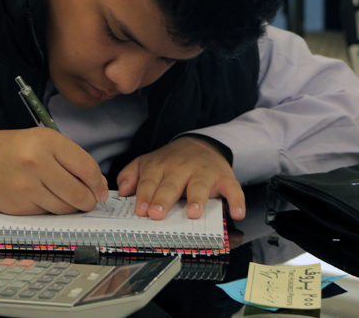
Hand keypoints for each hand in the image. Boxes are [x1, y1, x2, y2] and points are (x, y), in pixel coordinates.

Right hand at [0, 127, 108, 214]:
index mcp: (47, 142)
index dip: (99, 183)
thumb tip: (99, 186)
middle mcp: (36, 163)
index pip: (87, 168)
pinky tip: (47, 200)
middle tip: (89, 201)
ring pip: (64, 208)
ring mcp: (26, 186)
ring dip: (72, 208)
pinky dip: (52, 210)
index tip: (101, 190)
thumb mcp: (46, 141)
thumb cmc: (18, 149)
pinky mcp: (18, 206)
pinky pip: (47, 214)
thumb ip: (73, 159)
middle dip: (89, 200)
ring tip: (69, 200)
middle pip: (78, 192)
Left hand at [116, 135, 245, 220]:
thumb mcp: (148, 163)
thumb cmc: (171, 161)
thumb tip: (122, 191)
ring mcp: (204, 173)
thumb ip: (131, 175)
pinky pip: (232, 189)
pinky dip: (236, 200)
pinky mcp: (225, 177)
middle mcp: (182, 168)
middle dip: (164, 198)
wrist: (201, 144)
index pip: (150, 181)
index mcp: (160, 166)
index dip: (144, 195)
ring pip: (200, 186)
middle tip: (157, 213)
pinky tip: (236, 213)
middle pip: (171, 184)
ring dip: (197, 199)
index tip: (141, 210)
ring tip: (192, 212)